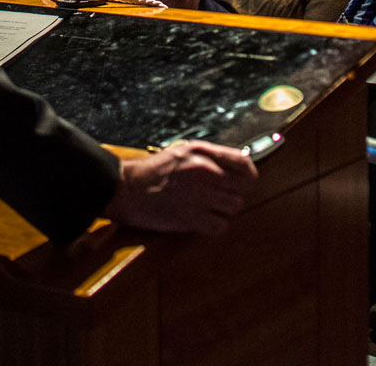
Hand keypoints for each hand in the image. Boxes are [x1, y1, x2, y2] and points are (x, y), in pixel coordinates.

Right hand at [105, 141, 257, 235]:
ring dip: (225, 210)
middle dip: (233, 193)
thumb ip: (211, 155)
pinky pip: (222, 225)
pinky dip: (216, 225)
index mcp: (202, 154)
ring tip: (210, 209)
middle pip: (242, 188)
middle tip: (219, 197)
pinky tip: (204, 221)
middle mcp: (204, 172)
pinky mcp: (192, 218)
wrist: (126, 189)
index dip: (248, 174)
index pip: (244, 164)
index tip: (244, 181)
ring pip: (235, 207)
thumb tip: (240, 161)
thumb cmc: (153, 170)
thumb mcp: (182, 150)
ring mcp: (199, 196)